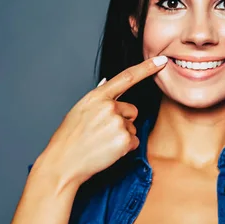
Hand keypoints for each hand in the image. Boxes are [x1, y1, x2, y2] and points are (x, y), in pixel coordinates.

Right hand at [35, 56, 167, 187]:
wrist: (63, 163)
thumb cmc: (69, 138)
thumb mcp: (79, 110)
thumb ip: (97, 97)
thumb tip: (106, 81)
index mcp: (97, 97)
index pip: (127, 77)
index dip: (146, 68)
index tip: (161, 60)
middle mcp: (109, 107)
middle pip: (132, 110)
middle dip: (123, 121)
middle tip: (101, 133)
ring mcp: (117, 123)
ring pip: (132, 127)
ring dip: (122, 136)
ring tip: (101, 142)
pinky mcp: (124, 139)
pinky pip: (134, 142)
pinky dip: (124, 148)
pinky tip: (107, 151)